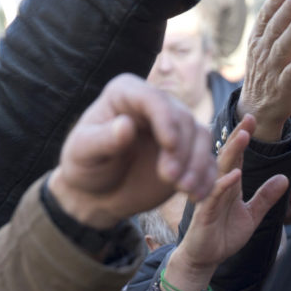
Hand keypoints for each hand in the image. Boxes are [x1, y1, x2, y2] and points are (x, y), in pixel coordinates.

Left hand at [48, 74, 216, 228]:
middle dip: (182, 150)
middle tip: (170, 179)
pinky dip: (206, 178)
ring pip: (201, 137)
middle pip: (183, 119)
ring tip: (185, 190)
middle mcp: (155, 106)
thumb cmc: (85, 166)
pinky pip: (207, 160)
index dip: (166, 120)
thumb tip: (126, 125)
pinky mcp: (188, 153)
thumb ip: (103, 139)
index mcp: (127, 94)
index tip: (170, 145)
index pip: (154, 99)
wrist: (97, 193)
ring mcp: (175, 129)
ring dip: (197, 164)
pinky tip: (196, 196)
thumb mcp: (83, 152)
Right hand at [169, 115, 288, 273]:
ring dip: (232, 154)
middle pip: (228, 157)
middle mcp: (217, 186)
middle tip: (249, 118)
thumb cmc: (224, 235)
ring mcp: (209, 198)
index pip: (237, 157)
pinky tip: (234, 174)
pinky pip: (213, 196)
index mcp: (229, 184)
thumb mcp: (252, 216)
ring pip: (219, 172)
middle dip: (239, 138)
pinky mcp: (203, 214)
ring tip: (243, 137)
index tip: (254, 119)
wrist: (205, 259)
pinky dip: (223, 185)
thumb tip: (285, 178)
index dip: (244, 138)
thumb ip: (265, 197)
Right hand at [236, 0, 290, 141]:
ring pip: (282, 49)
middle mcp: (262, 54)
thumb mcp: (262, 40)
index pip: (265, 18)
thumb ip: (271, 12)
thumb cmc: (264, 69)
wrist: (257, 109)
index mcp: (257, 41)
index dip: (275, 1)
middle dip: (287, 10)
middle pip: (275, 29)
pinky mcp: (283, 89)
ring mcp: (272, 71)